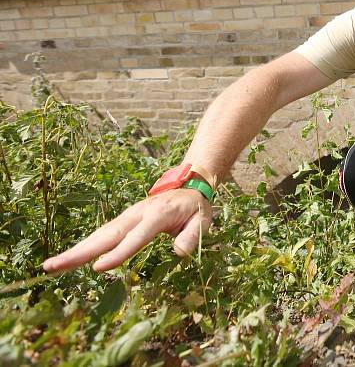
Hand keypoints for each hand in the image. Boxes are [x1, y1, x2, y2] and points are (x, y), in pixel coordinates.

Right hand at [42, 189, 211, 272]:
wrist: (190, 186)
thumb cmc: (196, 208)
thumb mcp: (203, 221)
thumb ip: (192, 236)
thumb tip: (179, 253)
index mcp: (158, 215)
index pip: (135, 237)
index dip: (118, 253)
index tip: (98, 268)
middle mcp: (137, 214)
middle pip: (106, 235)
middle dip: (80, 252)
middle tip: (53, 267)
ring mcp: (127, 216)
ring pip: (99, 235)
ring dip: (75, 251)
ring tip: (51, 266)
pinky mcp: (123, 221)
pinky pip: (102, 236)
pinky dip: (84, 247)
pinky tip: (68, 261)